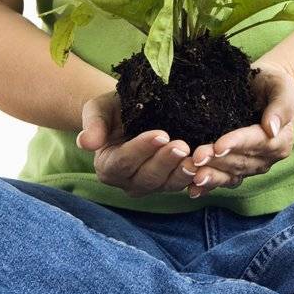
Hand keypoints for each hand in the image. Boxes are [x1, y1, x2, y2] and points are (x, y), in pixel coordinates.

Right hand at [76, 87, 200, 199]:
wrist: (132, 110)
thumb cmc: (113, 108)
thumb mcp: (99, 109)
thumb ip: (93, 124)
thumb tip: (85, 142)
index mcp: (108, 167)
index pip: (123, 162)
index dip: (141, 150)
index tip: (160, 134)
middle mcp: (128, 182)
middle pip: (147, 177)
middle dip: (165, 162)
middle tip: (181, 144)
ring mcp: (151, 185)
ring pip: (167, 184)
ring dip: (183, 172)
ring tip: (197, 156)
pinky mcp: (171, 182)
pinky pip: (184, 184)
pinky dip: (197, 178)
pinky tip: (208, 166)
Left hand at [179, 59, 293, 198]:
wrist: (261, 86)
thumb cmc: (273, 83)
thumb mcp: (282, 87)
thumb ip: (281, 106)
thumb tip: (272, 128)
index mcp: (280, 140)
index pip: (256, 142)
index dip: (237, 144)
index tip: (218, 146)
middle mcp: (266, 158)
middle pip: (240, 161)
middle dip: (217, 161)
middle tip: (196, 158)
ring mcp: (250, 165)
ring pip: (230, 174)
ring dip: (211, 176)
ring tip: (192, 176)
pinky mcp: (236, 168)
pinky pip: (223, 179)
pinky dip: (208, 185)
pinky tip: (192, 189)